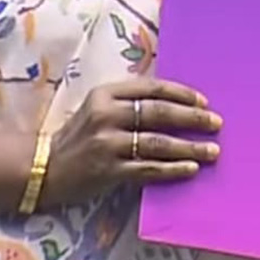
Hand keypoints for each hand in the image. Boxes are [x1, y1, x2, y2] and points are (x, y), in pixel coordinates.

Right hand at [40, 77, 220, 207]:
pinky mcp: (108, 171)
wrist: (43, 168)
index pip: (152, 88)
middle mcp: (106, 115)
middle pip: (159, 113)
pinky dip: (172, 169)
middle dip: (192, 118)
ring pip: (157, 142)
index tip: (203, 102)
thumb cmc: (78, 136)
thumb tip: (175, 104)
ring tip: (212, 150)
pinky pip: (148, 169)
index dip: (181, 94)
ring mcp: (106, 144)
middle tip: (216, 123)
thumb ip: (128, 102)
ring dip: (189, 146)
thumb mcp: (97, 108)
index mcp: (105, 93)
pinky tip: (191, 169)